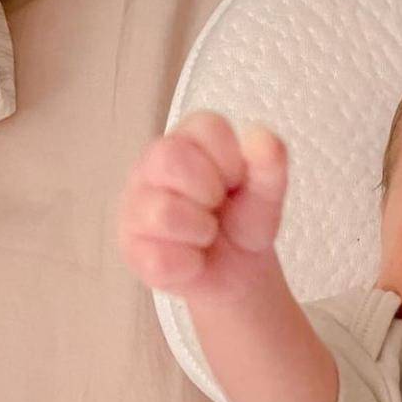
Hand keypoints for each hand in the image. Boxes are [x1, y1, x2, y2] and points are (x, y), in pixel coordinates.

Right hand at [117, 111, 287, 305]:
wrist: (236, 274)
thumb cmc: (241, 222)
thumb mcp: (266, 194)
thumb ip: (269, 164)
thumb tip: (261, 136)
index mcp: (187, 140)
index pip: (206, 127)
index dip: (232, 161)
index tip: (235, 182)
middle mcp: (152, 166)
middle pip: (170, 158)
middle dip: (209, 192)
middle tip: (217, 207)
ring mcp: (135, 206)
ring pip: (164, 213)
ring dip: (201, 231)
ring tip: (205, 234)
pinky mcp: (131, 248)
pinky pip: (160, 258)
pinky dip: (189, 265)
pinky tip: (193, 259)